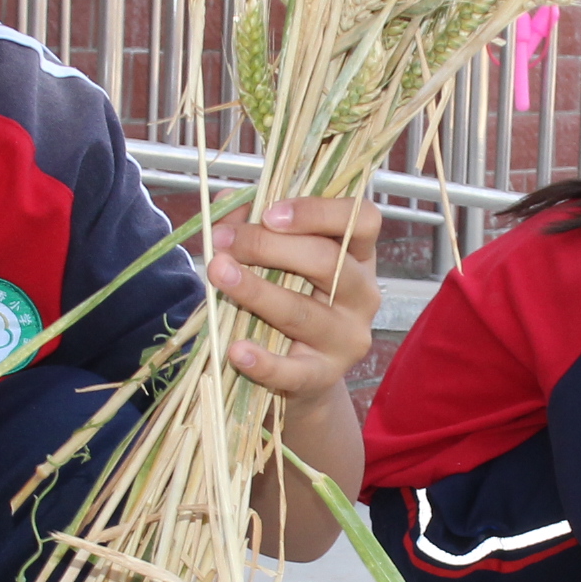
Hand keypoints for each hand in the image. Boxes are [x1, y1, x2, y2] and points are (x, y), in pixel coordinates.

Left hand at [208, 196, 382, 408]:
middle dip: (268, 246)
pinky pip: (293, 370)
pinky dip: (263, 362)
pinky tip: (236, 349)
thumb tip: (222, 204)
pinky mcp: (324, 376)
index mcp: (358, 255)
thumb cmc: (291, 300)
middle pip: (327, 262)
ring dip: (255, 290)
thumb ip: (255, 226)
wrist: (305, 377)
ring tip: (217, 274)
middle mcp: (363, 295)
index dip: (318, 211)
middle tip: (222, 242)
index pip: (361, 220)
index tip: (269, 213)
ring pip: (302, 311)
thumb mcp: (281, 260)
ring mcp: (347, 338)